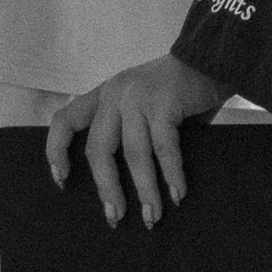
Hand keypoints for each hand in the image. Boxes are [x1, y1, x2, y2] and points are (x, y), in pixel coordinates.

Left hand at [47, 56, 228, 227]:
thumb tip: (133, 182)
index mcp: (105, 94)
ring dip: (144, 189)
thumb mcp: (146, 104)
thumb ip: (134, 130)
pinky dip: (171, 174)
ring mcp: (138, 98)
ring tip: (152, 216)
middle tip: (116, 216)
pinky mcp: (163, 103)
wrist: (214, 56)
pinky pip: (163, 148)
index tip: (61, 180)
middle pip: (98, 149)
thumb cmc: (182, 89)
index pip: (65, 120)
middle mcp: (114, 94)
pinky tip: (178, 193)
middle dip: (107, 188)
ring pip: (132, 154)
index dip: (56, 151)